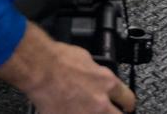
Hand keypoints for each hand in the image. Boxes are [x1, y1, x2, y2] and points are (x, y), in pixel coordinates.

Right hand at [0, 23, 134, 113]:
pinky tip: (70, 111)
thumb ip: (96, 72)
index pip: (128, 99)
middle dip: (115, 113)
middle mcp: (100, 102)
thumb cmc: (57, 59)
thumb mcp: (85, 58)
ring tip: (86, 109)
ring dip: (96, 113)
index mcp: (106, 83)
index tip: (125, 106)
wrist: (38, 67)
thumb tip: (97, 76)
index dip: (127, 104)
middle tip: (110, 111)